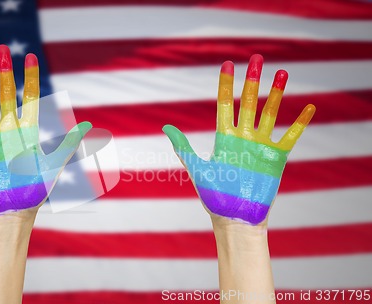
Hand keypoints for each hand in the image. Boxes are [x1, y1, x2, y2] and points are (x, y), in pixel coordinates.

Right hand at [0, 45, 90, 215]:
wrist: (12, 211)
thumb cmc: (35, 191)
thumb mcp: (54, 165)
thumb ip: (67, 144)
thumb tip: (88, 125)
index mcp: (29, 130)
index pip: (30, 97)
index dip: (30, 77)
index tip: (30, 57)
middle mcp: (10, 128)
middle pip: (7, 93)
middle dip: (5, 71)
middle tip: (2, 48)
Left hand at [163, 54, 314, 225]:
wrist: (235, 218)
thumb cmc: (214, 196)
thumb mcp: (197, 168)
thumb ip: (183, 147)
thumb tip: (165, 127)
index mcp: (224, 138)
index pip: (226, 104)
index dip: (227, 85)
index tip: (228, 65)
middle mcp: (243, 137)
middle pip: (249, 102)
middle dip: (253, 81)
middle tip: (257, 58)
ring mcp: (260, 146)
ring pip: (270, 113)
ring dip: (277, 93)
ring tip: (283, 73)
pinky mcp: (277, 158)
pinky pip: (291, 136)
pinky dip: (300, 123)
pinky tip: (309, 108)